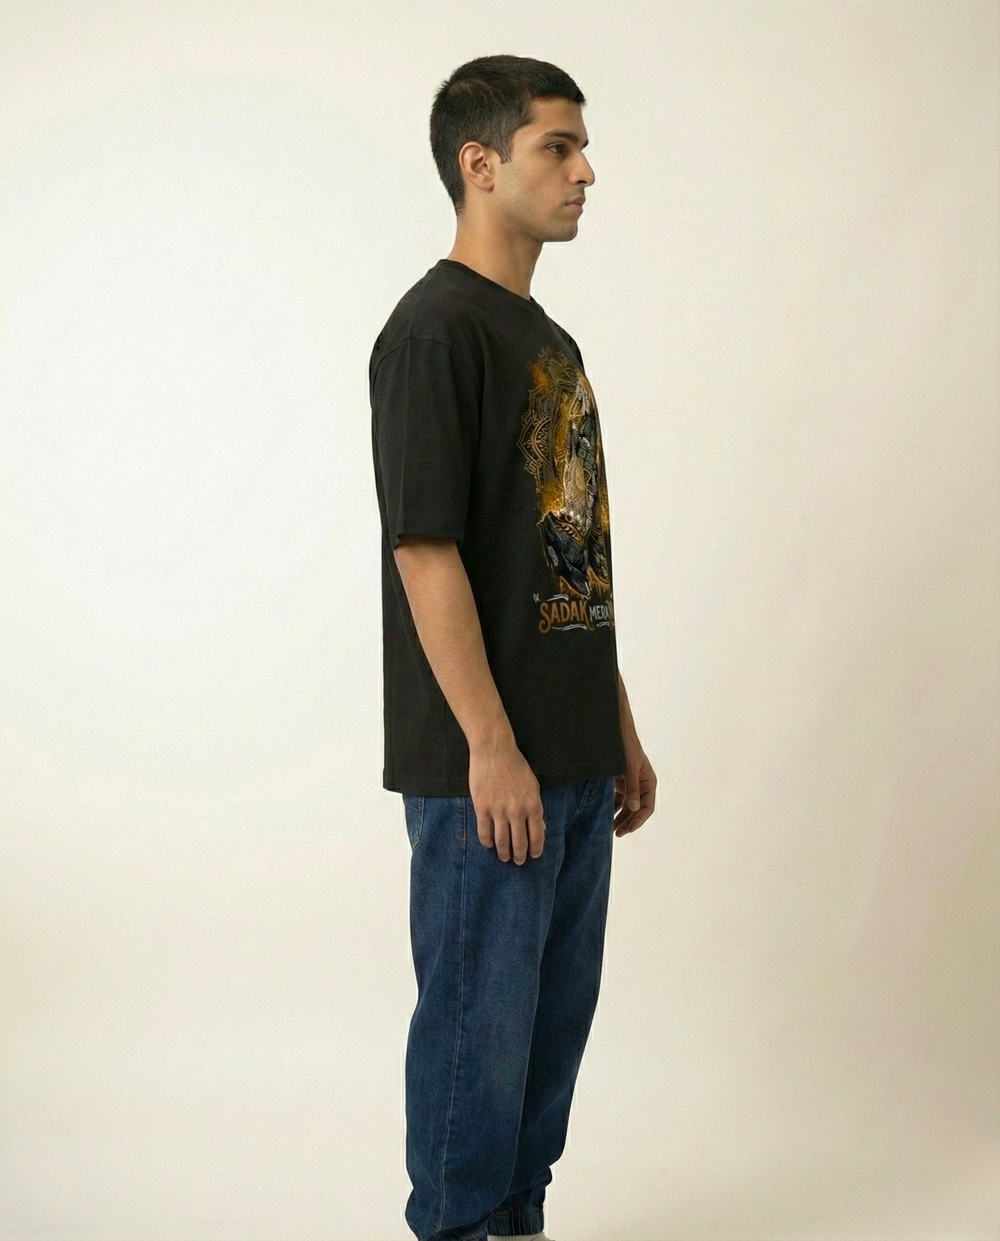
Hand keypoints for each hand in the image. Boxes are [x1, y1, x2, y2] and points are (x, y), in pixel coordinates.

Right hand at [468, 739, 546, 863]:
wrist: (494, 751)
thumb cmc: (516, 765)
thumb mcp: (533, 785)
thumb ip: (536, 807)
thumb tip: (540, 827)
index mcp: (533, 805)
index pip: (537, 835)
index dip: (536, 849)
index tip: (533, 855)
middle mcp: (517, 811)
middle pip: (519, 842)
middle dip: (519, 855)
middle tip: (518, 861)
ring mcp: (499, 811)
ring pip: (502, 841)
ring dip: (504, 853)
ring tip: (504, 857)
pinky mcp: (482, 808)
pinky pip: (484, 832)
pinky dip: (487, 842)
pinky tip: (488, 844)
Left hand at [614, 736, 655, 836]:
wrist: (616, 732)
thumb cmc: (626, 747)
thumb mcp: (629, 768)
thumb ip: (632, 788)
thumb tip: (634, 809)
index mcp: (649, 782)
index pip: (647, 808)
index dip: (638, 821)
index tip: (628, 830)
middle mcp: (642, 785)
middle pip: (636, 810)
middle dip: (627, 822)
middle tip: (617, 834)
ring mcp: (631, 783)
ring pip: (627, 806)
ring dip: (620, 817)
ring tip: (610, 829)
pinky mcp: (621, 781)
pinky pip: (619, 799)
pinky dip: (613, 807)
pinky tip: (606, 816)